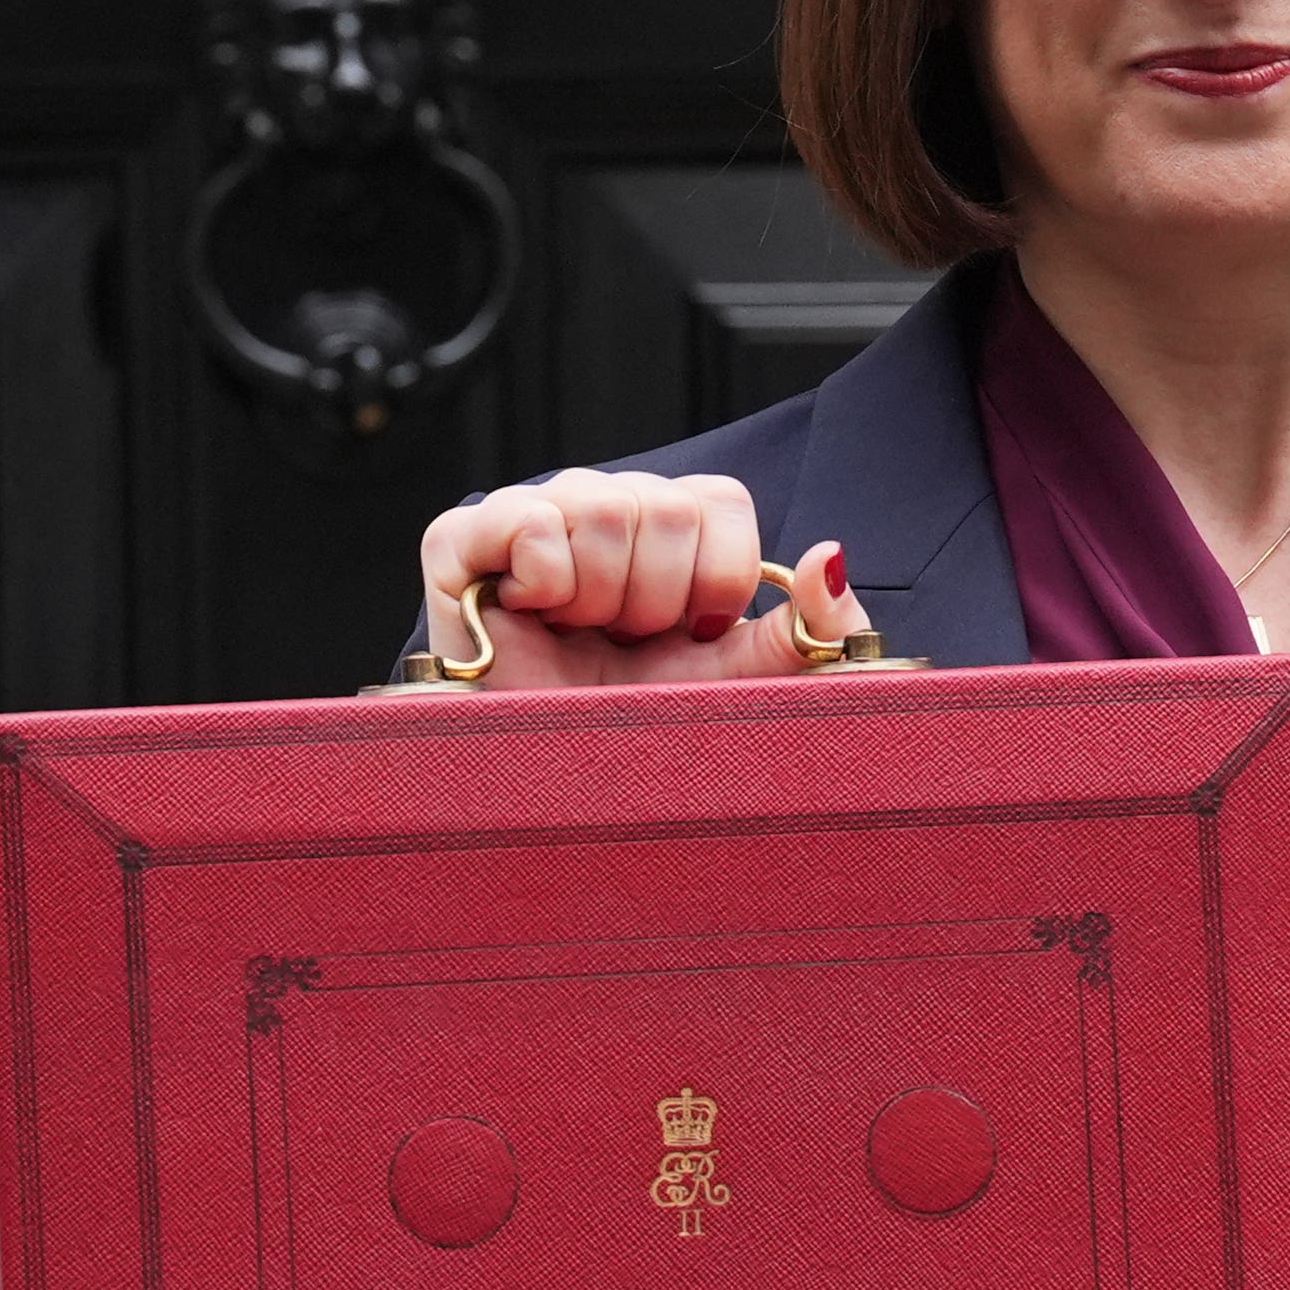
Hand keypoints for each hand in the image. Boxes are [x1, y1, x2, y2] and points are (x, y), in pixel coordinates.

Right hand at [415, 470, 868, 688]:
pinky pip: (525, 520)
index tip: (694, 634)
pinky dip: (543, 581)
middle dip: (659, 599)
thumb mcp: (741, 685)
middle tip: (628, 646)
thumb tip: (830, 556)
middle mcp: (601, 509)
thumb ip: (807, 629)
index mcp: (668, 530)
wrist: (552, 790)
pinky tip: (534, 619)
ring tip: (580, 640)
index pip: (718, 499)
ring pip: (601, 507)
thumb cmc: (642, 730)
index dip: (718, 575)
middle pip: (665, 504)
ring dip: (602, 599)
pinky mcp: (459, 542)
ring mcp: (531, 517)